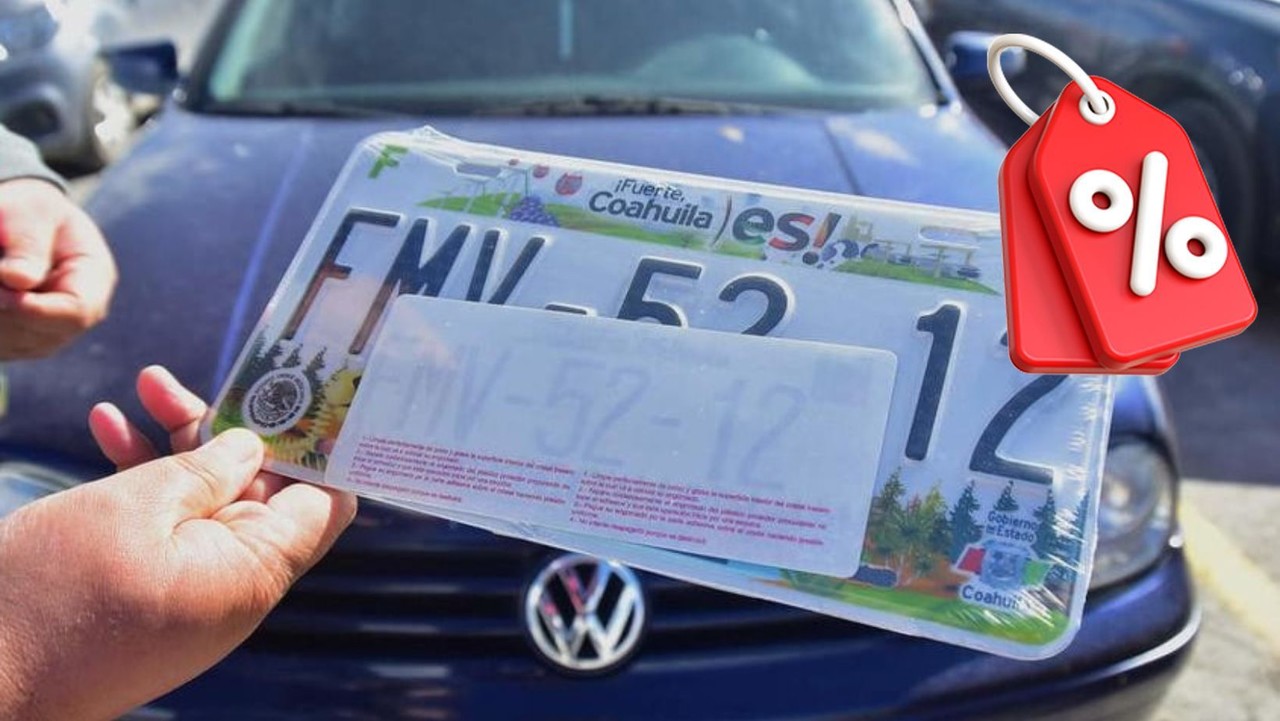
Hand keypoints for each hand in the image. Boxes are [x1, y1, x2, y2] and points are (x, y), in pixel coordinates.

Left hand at [0, 178, 116, 359]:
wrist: (20, 223)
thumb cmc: (30, 212)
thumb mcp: (33, 213)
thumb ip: (28, 244)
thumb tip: (17, 280)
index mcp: (94, 278)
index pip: (77, 311)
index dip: (38, 310)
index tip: (2, 294)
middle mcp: (78, 314)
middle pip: (43, 334)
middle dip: (5, 311)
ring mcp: (50, 332)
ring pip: (15, 344)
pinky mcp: (21, 340)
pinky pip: (1, 346)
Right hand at [0, 366, 356, 720]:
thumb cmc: (56, 596)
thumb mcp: (136, 508)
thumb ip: (205, 470)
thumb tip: (252, 446)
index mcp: (255, 570)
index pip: (325, 504)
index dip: (319, 447)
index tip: (301, 395)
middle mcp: (236, 586)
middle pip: (260, 491)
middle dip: (228, 431)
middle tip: (180, 384)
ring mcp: (195, 593)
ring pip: (207, 503)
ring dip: (177, 445)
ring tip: (143, 387)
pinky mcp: (153, 596)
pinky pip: (169, 532)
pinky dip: (146, 482)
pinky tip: (108, 429)